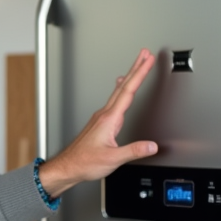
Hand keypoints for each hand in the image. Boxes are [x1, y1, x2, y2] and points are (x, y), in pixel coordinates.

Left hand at [37, 48, 157, 197]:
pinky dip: (121, 88)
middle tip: (145, 54)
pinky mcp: (100, 122)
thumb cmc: (85, 162)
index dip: (140, 74)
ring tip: (137, 65)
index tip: (148, 61)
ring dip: (130, 76)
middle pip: (123, 86)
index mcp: (109, 119)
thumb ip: (134, 151)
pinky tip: (120, 86)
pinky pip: (114, 99)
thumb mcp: (113, 159)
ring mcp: (101, 117)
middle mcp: (104, 114)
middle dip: (136, 68)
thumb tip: (152, 145)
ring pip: (118, 91)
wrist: (69, 166)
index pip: (128, 91)